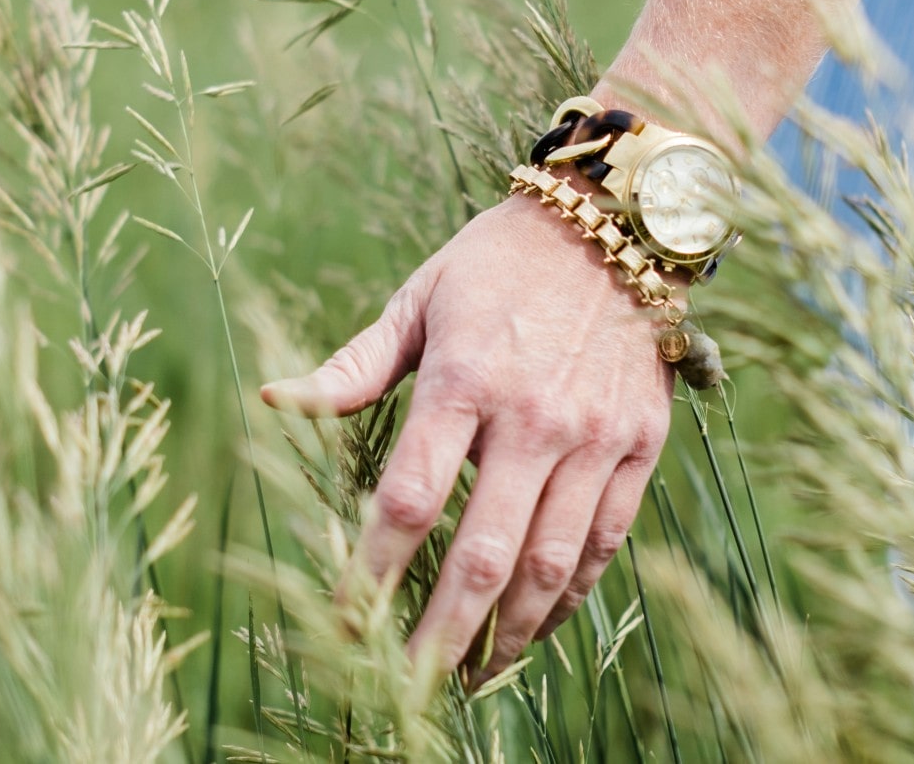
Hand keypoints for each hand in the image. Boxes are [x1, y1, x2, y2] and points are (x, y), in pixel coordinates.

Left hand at [261, 186, 677, 685]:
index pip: (408, 500)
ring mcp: (595, 437)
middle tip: (407, 687)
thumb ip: (353, 364)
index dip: (371, 573)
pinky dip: (569, 596)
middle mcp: (534, 417)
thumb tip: (274, 401)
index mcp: (465, 378)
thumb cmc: (498, 263)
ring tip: (472, 674)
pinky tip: (536, 625)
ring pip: (550, 564)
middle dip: (439, 634)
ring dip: (507, 633)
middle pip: (482, 554)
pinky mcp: (640, 446)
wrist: (614, 226)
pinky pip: (604, 542)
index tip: (345, 624)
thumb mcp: (418, 298)